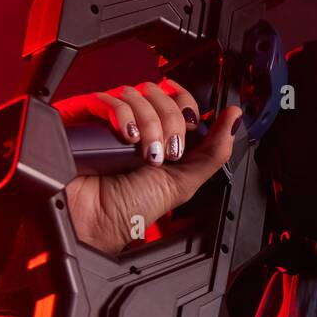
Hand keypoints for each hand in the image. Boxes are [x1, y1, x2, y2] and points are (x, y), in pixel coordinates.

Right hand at [54, 80, 240, 255]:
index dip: (186, 105)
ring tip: (146, 153)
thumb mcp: (184, 180)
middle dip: (170, 121)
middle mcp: (134, 121)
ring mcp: (107, 118)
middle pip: (159, 92)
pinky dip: (122, 115)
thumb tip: (235, 117)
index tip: (191, 125)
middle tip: (168, 151)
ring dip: (150, 123)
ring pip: (135, 93)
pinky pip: (105, 98)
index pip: (177, 97)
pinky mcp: (81, 117)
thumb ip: (214, 150)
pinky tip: (127, 138)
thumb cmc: (131, 208)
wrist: (95, 224)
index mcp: (159, 133)